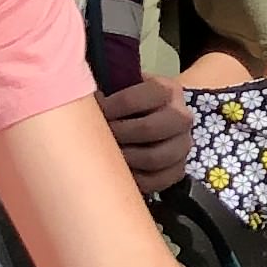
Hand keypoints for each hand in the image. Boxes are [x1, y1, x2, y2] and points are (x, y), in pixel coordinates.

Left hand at [99, 75, 192, 196]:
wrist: (147, 119)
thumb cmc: (126, 102)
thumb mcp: (122, 85)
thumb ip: (108, 87)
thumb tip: (83, 97)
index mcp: (169, 90)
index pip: (142, 96)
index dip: (113, 105)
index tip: (94, 110)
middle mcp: (182, 118)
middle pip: (150, 129)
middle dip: (118, 133)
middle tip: (98, 136)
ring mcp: (183, 146)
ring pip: (154, 158)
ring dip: (124, 157)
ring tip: (106, 154)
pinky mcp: (178, 170)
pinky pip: (157, 181)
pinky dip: (134, 179)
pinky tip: (118, 170)